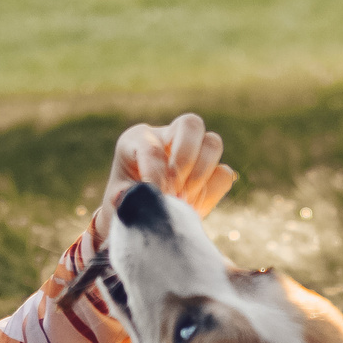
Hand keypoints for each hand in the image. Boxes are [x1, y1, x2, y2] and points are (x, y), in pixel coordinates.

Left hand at [95, 113, 238, 239]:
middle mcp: (168, 137)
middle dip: (186, 158)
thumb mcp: (119, 200)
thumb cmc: (127, 204)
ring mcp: (194, 151)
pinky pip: (224, 174)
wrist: (142, 219)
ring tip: (183, 200)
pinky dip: (211, 191)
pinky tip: (192, 207)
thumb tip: (131, 195)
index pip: (152, 147)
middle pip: (191, 123)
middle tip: (175, 188)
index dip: (155, 173)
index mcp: (139, 138)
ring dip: (200, 175)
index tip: (155, 197)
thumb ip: (123, 197)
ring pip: (213, 143)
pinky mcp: (212, 172)